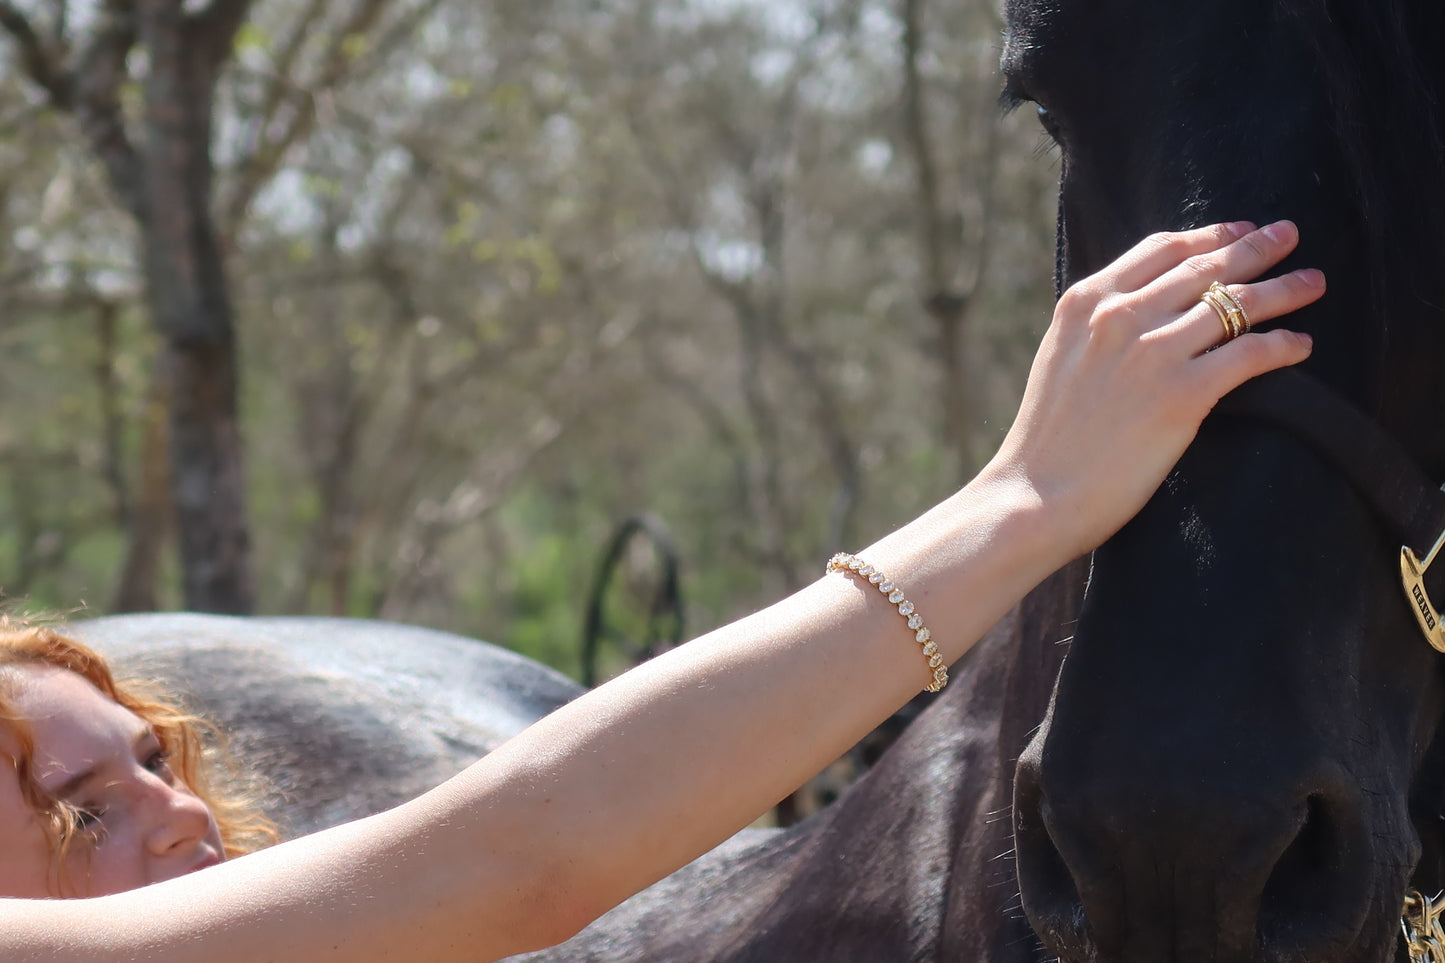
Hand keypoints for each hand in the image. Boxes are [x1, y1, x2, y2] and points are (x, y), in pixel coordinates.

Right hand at [985, 219, 1322, 559]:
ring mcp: (1153, 352)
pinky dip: (1283, 346)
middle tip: (1289, 235)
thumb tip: (1146, 313)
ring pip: (1238, 304)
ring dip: (1285, 289)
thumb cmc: (1047, 440)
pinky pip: (1251, 354)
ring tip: (1313, 284)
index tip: (1238, 231)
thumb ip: (1099, 328)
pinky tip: (1300, 345)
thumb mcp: (1061, 359)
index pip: (1161, 249)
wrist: (1036, 494)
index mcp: (1086, 302)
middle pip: (1205, 267)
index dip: (1208, 235)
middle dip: (1255, 247)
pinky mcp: (1183, 394)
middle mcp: (1120, 316)